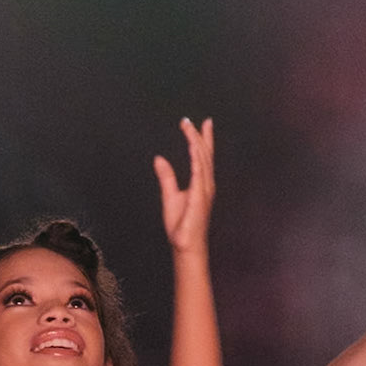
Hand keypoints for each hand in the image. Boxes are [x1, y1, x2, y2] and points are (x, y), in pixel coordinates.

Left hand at [153, 118, 214, 255]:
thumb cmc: (181, 225)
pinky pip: (199, 173)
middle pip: (203, 154)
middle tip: (188, 120)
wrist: (186, 245)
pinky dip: (195, 158)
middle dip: (198, 135)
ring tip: (188, 127)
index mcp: (201, 183)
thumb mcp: (170, 196)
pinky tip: (192, 146)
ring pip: (201, 159)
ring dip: (195, 141)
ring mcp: (205, 189)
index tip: (200, 122)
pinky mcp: (200, 196)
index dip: (202, 138)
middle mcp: (206, 184)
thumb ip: (167, 177)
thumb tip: (159, 158)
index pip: (202, 156)